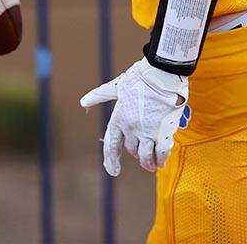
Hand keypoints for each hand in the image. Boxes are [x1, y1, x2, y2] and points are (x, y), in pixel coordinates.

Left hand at [79, 58, 190, 175]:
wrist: (161, 74)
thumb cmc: (139, 78)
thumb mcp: (116, 87)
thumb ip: (100, 96)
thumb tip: (83, 102)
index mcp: (118, 118)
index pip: (111, 145)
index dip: (111, 160)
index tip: (113, 170)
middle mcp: (130, 128)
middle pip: (131, 150)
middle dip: (136, 154)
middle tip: (141, 154)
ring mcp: (147, 132)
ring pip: (146, 156)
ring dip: (149, 163)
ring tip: (152, 165)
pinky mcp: (163, 132)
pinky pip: (161, 152)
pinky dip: (161, 158)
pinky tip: (162, 160)